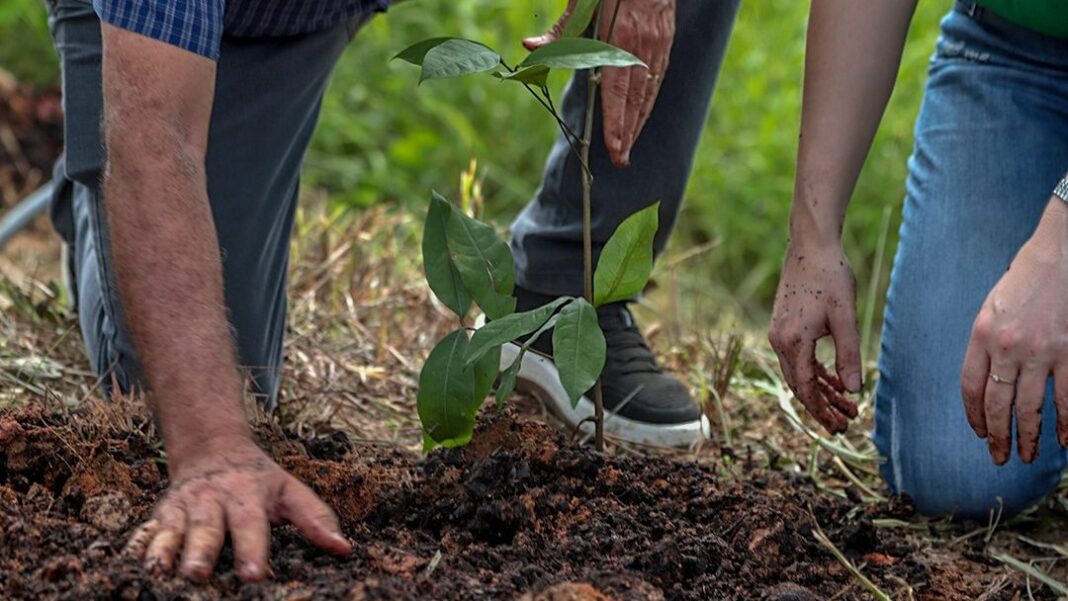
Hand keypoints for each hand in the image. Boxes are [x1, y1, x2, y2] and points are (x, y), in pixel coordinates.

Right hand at [124, 437, 350, 581]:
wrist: (213, 448)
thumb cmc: (258, 479)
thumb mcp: (291, 490)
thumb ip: (316, 518)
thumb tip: (344, 548)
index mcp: (246, 497)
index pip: (251, 526)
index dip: (253, 551)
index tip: (254, 577)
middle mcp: (211, 501)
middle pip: (206, 531)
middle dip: (201, 554)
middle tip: (198, 576)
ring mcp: (183, 508)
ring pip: (171, 532)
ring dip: (163, 552)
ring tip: (157, 574)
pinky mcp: (160, 514)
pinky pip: (145, 532)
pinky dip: (136, 547)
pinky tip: (127, 565)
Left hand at [524, 0, 675, 166]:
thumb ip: (560, 29)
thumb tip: (530, 47)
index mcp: (620, 35)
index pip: (617, 90)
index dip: (616, 122)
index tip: (614, 147)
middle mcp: (642, 44)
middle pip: (636, 98)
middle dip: (628, 132)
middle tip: (621, 160)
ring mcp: (657, 43)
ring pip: (649, 90)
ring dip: (640, 121)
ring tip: (630, 146)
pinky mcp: (665, 39)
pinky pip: (658, 77)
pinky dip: (649, 99)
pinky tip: (642, 114)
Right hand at [769, 240, 861, 433]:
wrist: (810, 247)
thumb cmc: (830, 277)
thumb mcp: (845, 318)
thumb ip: (848, 356)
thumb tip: (853, 391)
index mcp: (792, 341)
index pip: (806, 388)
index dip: (822, 411)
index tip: (840, 427)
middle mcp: (779, 341)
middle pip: (800, 385)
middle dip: (822, 407)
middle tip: (845, 424)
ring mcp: (779, 333)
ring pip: (799, 373)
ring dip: (821, 391)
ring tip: (846, 405)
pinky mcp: (784, 326)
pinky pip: (798, 359)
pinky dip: (816, 372)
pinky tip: (834, 380)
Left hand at [961, 199, 1067, 464]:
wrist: (1060, 254)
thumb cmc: (1023, 281)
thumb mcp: (990, 309)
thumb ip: (985, 344)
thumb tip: (985, 381)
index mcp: (981, 334)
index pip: (969, 387)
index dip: (974, 416)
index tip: (979, 433)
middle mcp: (1007, 346)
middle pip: (997, 404)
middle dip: (998, 436)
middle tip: (1000, 457)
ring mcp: (1042, 351)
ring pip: (1031, 407)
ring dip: (1028, 436)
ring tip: (1026, 457)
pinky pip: (1067, 397)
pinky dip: (1065, 422)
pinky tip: (1064, 440)